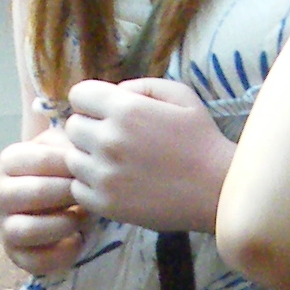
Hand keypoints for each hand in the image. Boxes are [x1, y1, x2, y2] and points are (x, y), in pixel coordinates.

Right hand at [0, 129, 88, 277]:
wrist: (55, 200)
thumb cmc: (63, 170)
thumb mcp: (65, 147)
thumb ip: (71, 141)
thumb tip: (83, 147)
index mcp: (10, 161)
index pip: (42, 159)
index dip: (74, 165)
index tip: (94, 167)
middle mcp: (0, 193)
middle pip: (36, 193)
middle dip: (71, 194)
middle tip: (92, 193)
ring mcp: (5, 226)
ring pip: (28, 230)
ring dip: (64, 224)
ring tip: (83, 217)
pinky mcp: (16, 254)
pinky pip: (35, 262)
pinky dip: (62, 253)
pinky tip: (79, 239)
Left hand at [62, 79, 232, 233]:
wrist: (218, 191)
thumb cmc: (202, 140)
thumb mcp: (180, 95)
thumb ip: (140, 85)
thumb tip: (114, 92)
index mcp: (125, 109)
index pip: (78, 95)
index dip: (92, 102)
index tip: (106, 113)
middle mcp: (108, 140)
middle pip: (72, 127)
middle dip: (90, 129)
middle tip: (115, 140)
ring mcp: (104, 174)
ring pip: (71, 159)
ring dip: (88, 158)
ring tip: (116, 163)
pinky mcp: (105, 204)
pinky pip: (78, 188)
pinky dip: (91, 186)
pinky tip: (116, 183)